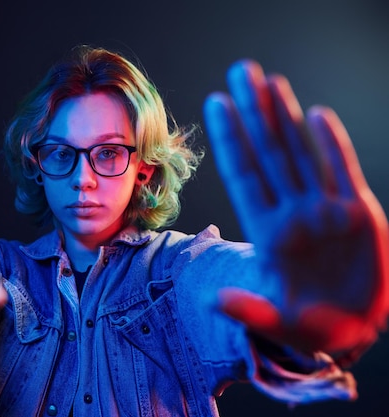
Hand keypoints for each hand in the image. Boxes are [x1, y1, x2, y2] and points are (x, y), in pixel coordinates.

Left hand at [203, 60, 388, 353]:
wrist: (350, 327)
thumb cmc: (309, 325)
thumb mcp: (278, 322)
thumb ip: (250, 310)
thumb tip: (215, 300)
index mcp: (268, 232)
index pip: (244, 175)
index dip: (231, 140)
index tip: (215, 104)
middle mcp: (292, 212)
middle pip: (269, 152)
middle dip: (256, 112)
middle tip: (241, 71)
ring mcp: (323, 209)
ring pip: (301, 153)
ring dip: (286, 117)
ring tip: (270, 81)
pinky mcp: (357, 213)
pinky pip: (341, 171)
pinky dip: (331, 144)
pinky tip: (316, 115)